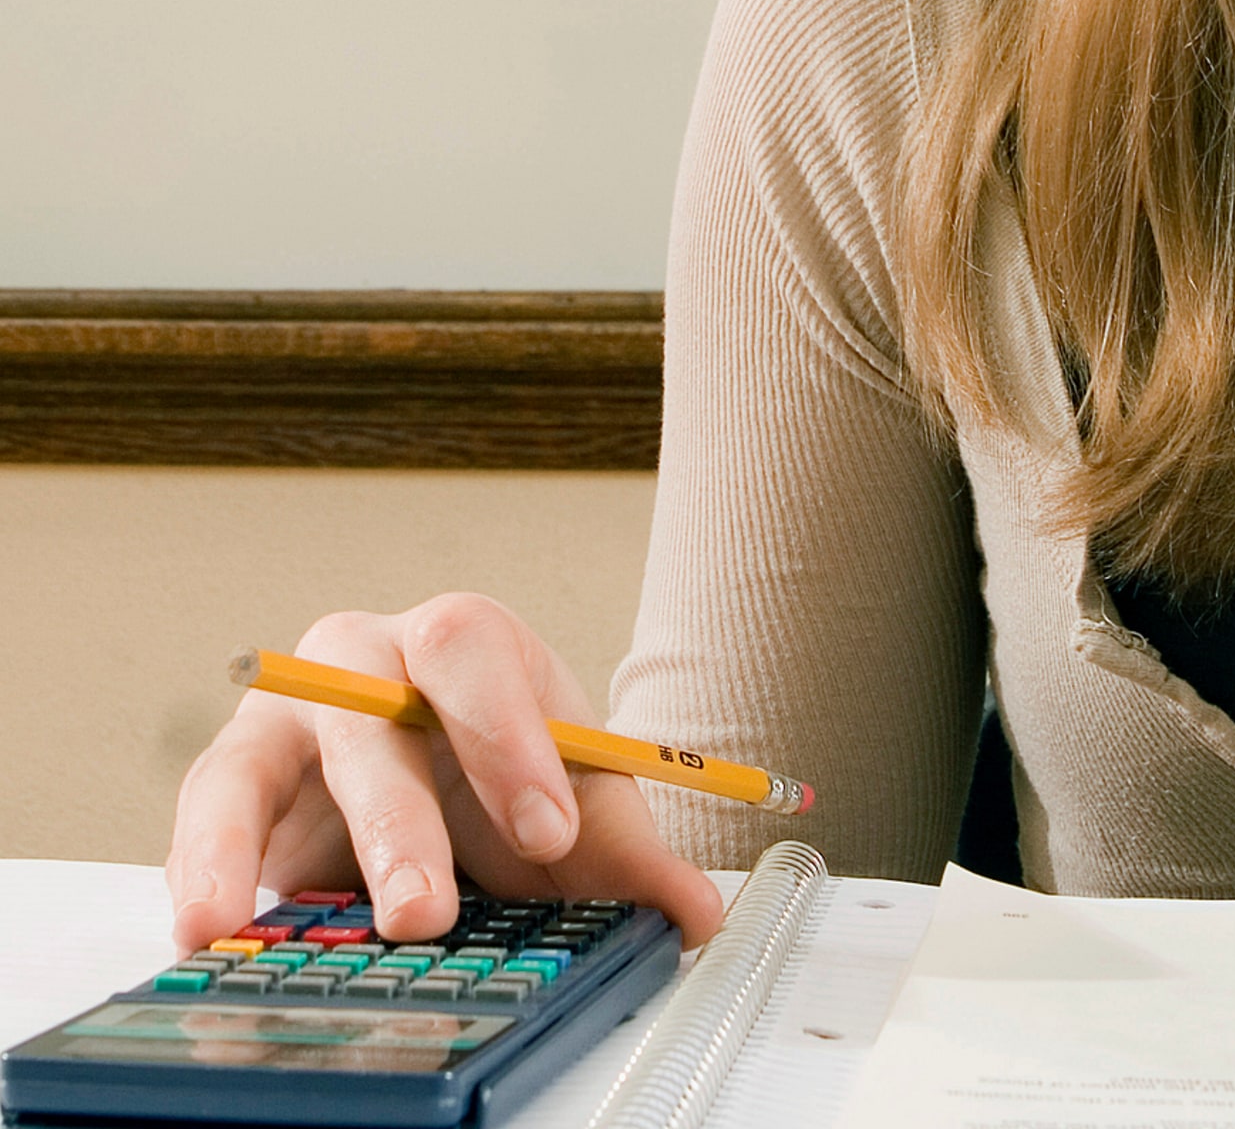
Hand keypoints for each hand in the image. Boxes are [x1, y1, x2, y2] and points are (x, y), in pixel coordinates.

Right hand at [166, 594, 723, 955]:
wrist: (445, 765)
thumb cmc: (504, 768)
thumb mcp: (570, 802)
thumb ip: (626, 856)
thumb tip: (695, 915)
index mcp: (462, 645)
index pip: (472, 651)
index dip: (506, 734)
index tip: (551, 832)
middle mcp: (365, 660)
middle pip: (364, 702)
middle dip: (396, 814)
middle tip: (424, 913)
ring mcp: (290, 715)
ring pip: (255, 752)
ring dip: (245, 840)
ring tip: (237, 927)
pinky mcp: (235, 779)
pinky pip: (203, 811)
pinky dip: (199, 868)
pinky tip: (206, 930)